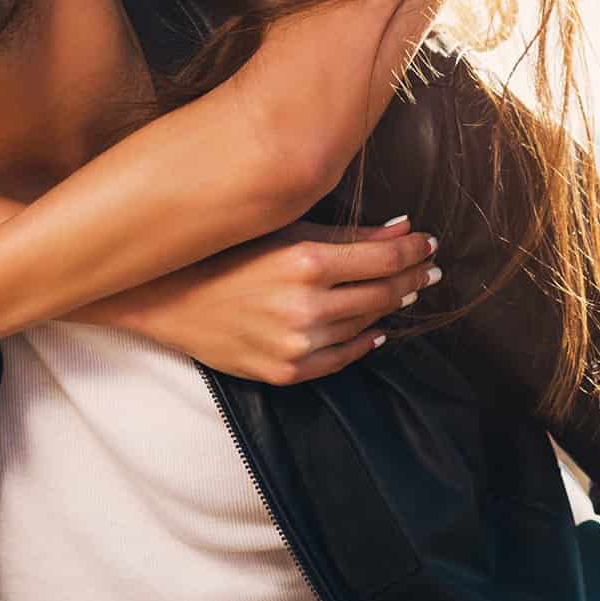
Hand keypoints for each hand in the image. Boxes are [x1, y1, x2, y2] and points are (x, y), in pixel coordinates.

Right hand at [114, 219, 439, 384]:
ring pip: (366, 326)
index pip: (384, 259)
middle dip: (411, 279)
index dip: (414, 252)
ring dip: (390, 309)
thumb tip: (405, 229)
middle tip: (429, 270)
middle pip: (381, 294)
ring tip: (404, 294)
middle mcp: (305, 306)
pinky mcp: (285, 371)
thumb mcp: (285, 231)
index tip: (430, 245)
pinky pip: (340, 359)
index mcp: (306, 262)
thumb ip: (348, 234)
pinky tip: (375, 331)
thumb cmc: (225, 254)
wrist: (170, 299)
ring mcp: (296, 343)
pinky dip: (363, 343)